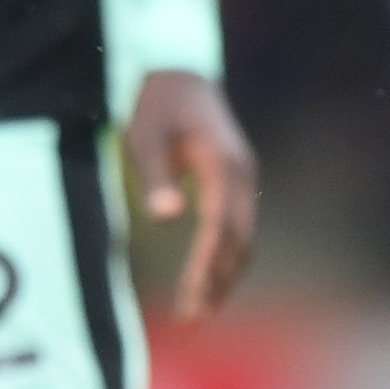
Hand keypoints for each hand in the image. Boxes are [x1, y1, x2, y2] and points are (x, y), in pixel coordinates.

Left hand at [122, 67, 258, 319]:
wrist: (179, 72)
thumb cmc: (156, 106)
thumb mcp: (146, 137)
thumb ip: (156, 176)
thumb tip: (166, 217)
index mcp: (223, 166)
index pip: (220, 229)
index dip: (206, 268)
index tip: (190, 299)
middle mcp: (241, 175)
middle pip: (239, 240)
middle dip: (218, 281)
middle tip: (193, 316)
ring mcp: (243, 178)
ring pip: (243, 237)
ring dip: (225, 274)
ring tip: (201, 308)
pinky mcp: (235, 180)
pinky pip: (238, 227)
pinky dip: (227, 256)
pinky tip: (208, 277)